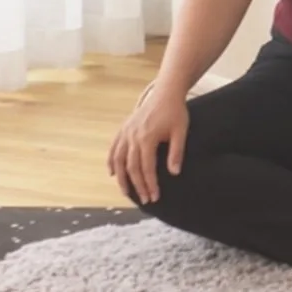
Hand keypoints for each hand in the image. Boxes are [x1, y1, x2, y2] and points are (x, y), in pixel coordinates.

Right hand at [107, 84, 188, 203]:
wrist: (165, 92)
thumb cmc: (175, 112)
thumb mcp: (180, 131)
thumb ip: (176, 152)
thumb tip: (174, 173)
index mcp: (147, 138)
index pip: (147, 168)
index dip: (150, 184)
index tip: (155, 197)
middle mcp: (133, 136)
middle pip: (131, 167)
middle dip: (138, 185)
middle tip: (146, 199)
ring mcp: (126, 132)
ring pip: (118, 160)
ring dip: (121, 178)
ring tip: (126, 192)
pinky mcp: (124, 128)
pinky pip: (114, 148)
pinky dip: (111, 161)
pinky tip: (112, 173)